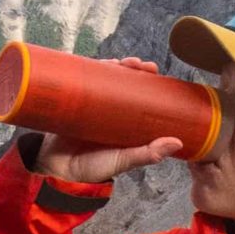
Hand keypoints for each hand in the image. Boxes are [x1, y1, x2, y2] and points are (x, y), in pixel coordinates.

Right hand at [36, 58, 185, 185]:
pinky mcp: (75, 104)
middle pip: (125, 83)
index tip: (154, 71)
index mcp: (127, 123)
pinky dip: (91, 71)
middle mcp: (112, 112)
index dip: (149, 82)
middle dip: (133, 70)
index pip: (141, 96)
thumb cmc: (92, 169)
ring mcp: (94, 106)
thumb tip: (177, 142)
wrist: (57, 171)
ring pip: (106, 79)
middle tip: (139, 65)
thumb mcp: (124, 161)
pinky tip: (98, 64)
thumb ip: (148, 153)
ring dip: (114, 67)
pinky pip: (84, 83)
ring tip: (121, 62)